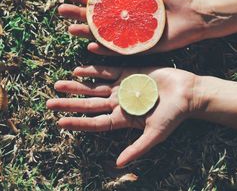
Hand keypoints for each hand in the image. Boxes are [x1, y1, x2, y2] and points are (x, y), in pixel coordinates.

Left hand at [46, 66, 196, 165]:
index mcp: (123, 118)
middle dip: (70, 103)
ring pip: (93, 86)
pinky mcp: (128, 72)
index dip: (78, 123)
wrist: (187, 93)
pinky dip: (92, 70)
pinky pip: (106, 70)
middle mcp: (118, 103)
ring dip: (76, 85)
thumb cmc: (173, 115)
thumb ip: (138, 148)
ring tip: (58, 84)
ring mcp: (121, 87)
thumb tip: (118, 165)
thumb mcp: (155, 134)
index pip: (95, 122)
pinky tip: (78, 69)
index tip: (60, 122)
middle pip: (89, 104)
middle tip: (49, 102)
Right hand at [58, 0, 206, 54]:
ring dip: (87, 33)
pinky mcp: (140, 48)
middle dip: (78, 14)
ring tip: (71, 28)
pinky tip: (92, 46)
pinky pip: (119, 51)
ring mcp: (131, 35)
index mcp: (128, 4)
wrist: (196, 14)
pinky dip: (105, 50)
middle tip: (62, 11)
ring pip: (104, 36)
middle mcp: (126, 20)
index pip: (101, 1)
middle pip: (97, 18)